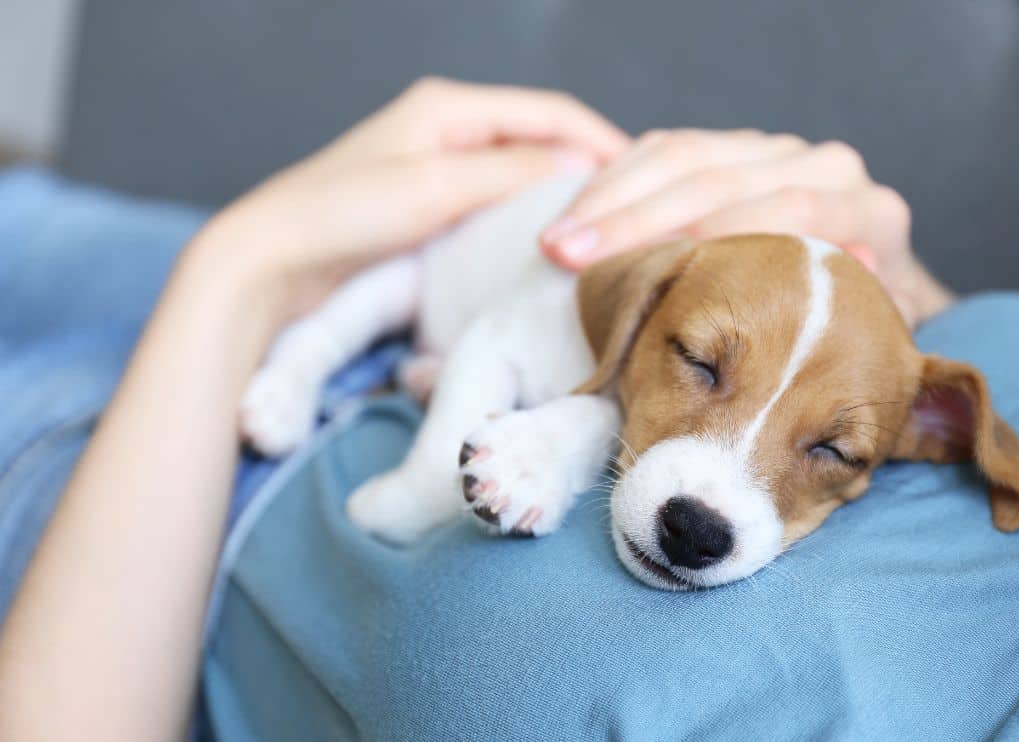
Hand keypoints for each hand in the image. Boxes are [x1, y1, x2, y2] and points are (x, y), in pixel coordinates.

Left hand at [187, 77, 628, 326]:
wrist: (271, 260)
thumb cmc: (342, 215)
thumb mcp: (436, 188)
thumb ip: (511, 174)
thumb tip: (581, 171)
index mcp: (450, 106)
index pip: (549, 112)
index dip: (601, 141)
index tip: (642, 179)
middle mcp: (448, 126)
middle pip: (539, 138)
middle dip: (587, 167)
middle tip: (631, 208)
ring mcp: (438, 165)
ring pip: (520, 171)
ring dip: (559, 194)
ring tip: (599, 226)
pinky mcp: (429, 202)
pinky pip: (496, 200)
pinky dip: (528, 214)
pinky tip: (547, 241)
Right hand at [539, 129, 951, 325]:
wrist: (865, 297)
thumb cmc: (854, 340)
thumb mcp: (868, 347)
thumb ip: (862, 326)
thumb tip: (843, 279)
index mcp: (865, 211)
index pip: (781, 212)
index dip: (708, 240)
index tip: (646, 275)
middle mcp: (825, 167)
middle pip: (719, 178)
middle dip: (634, 220)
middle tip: (566, 255)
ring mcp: (776, 151)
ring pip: (684, 156)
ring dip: (610, 200)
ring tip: (554, 242)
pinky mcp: (734, 147)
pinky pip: (666, 149)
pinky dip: (615, 181)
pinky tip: (574, 215)